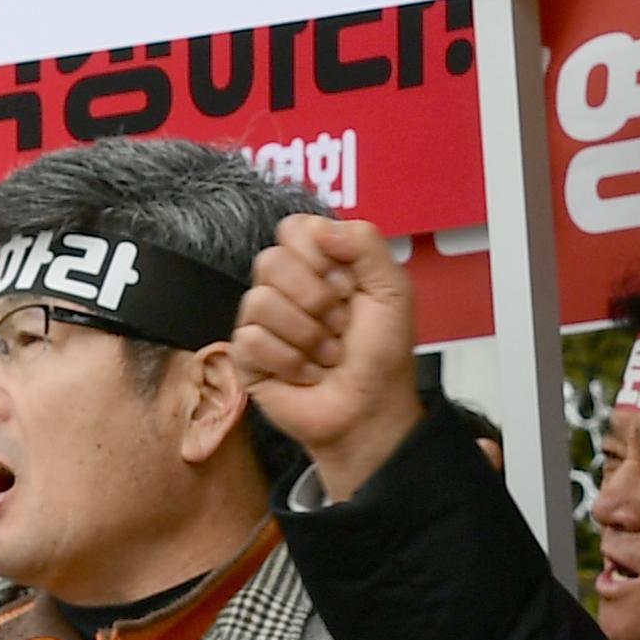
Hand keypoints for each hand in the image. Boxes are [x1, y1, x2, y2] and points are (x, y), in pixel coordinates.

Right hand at [234, 215, 426, 500]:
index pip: (294, 229)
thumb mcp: (392, 289)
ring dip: (308, 335)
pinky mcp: (247, 356)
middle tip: (340, 324)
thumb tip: (321, 228)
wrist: (371, 411)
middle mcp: (285, 287)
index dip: (321, 256)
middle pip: (270, 261)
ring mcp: (262, 321)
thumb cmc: (381, 356)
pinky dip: (291, 362)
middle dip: (317, 299)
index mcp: (317, 264)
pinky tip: (307, 373)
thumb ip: (366, 243)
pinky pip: (252, 340)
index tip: (349, 285)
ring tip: (328, 354)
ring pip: (260, 301)